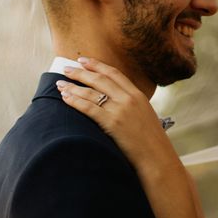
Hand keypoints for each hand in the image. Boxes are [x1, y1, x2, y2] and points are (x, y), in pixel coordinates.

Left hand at [56, 58, 176, 171]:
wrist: (157, 156)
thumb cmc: (152, 140)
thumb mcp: (145, 114)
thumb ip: (132, 104)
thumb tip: (116, 99)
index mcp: (138, 94)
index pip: (114, 73)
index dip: (97, 65)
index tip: (83, 60)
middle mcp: (129, 98)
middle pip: (99, 79)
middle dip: (80, 72)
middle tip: (66, 69)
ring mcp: (120, 110)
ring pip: (91, 92)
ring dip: (73, 87)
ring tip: (60, 84)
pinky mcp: (112, 123)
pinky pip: (89, 108)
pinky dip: (75, 101)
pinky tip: (65, 98)